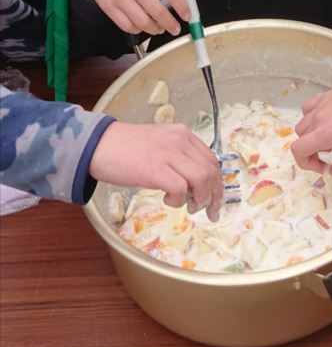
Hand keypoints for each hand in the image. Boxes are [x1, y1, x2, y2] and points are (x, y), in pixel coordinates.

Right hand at [75, 0, 189, 35]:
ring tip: (159, 28)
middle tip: (175, 28)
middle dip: (170, 24)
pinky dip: (138, 29)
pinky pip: (127, 26)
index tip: (187, 16)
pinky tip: (142, 25)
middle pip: (157, 12)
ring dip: (155, 29)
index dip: (182, 7)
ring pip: (142, 23)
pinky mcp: (108, 6)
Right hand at [89, 121, 223, 219]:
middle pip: (211, 170)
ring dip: (200, 198)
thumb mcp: (159, 145)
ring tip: (188, 207)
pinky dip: (179, 200)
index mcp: (182, 134)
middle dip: (214, 195)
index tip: (216, 200)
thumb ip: (178, 157)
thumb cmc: (125, 148)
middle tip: (209, 212)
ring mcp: (168, 153)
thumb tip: (194, 183)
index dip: (217, 182)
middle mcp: (180, 140)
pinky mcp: (155, 169)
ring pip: (201, 179)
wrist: (98, 144)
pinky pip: (181, 188)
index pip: (211, 159)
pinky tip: (167, 200)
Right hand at [291, 63, 331, 179]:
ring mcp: (319, 106)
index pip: (297, 151)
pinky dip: (311, 119)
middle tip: (329, 155)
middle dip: (311, 152)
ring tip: (329, 138)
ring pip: (303, 124)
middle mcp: (317, 119)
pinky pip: (308, 109)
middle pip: (300, 139)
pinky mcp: (324, 96)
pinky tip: (326, 121)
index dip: (306, 164)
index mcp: (323, 135)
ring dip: (311, 136)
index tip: (323, 166)